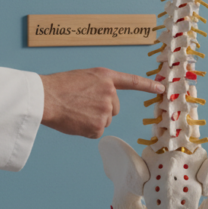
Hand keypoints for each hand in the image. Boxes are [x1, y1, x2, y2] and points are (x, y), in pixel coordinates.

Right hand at [40, 68, 163, 138]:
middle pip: (114, 108)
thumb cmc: (59, 87)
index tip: (161, 89)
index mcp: (106, 77)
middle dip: (101, 109)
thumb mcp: (84, 78)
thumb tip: (104, 106)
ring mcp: (106, 110)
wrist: (46, 98)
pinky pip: (96, 131)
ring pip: (105, 120)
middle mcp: (110, 92)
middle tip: (81, 105)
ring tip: (75, 111)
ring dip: (92, 120)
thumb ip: (99, 88)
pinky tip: (75, 121)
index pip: (132, 81)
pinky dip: (86, 129)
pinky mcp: (99, 126)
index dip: (148, 85)